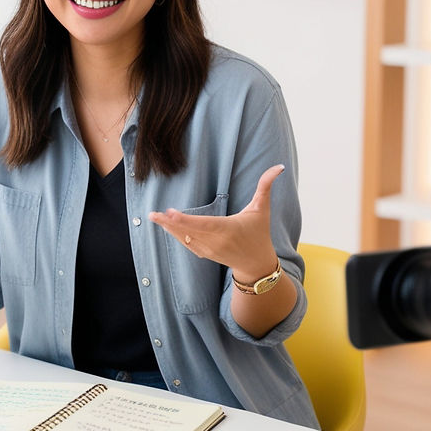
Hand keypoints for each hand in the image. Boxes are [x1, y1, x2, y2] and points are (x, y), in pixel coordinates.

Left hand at [148, 164, 283, 278]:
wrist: (256, 264)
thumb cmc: (259, 233)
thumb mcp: (262, 209)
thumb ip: (266, 186)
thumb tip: (278, 166)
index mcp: (228, 229)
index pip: (204, 224)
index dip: (186, 220)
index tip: (170, 213)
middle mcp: (216, 242)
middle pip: (188, 232)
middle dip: (169, 223)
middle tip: (152, 213)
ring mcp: (208, 250)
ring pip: (184, 238)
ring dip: (168, 228)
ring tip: (154, 217)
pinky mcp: (204, 254)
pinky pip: (186, 244)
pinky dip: (175, 235)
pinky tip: (165, 226)